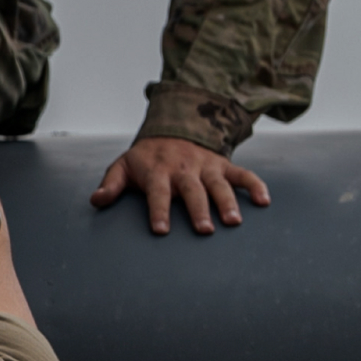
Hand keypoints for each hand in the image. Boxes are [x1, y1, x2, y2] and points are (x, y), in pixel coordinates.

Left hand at [90, 137, 269, 235]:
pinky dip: (255, 185)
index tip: (160, 230)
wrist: (172, 129)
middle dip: (198, 210)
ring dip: (228, 202)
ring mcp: (205, 166)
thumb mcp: (122, 166)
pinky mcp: (222, 165)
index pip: (157, 193)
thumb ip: (110, 184)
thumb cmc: (145, 159)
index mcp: (157, 172)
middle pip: (192, 191)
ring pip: (219, 184)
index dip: (158, 211)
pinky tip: (265, 201)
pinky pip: (242, 174)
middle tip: (205, 230)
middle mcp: (183, 169)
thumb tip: (96, 200)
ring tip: (234, 222)